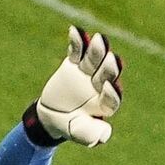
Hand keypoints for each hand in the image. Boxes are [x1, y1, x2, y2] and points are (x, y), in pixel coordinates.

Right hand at [35, 26, 121, 146]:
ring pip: (95, 59)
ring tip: (99, 39)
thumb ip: (90, 134)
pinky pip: (77, 51)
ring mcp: (88, 72)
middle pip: (107, 75)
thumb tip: (105, 134)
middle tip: (111, 59)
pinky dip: (77, 41)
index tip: (108, 88)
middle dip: (109, 67)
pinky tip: (75, 31)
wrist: (52, 116)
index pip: (112, 98)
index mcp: (105, 104)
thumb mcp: (78, 132)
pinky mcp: (75, 63)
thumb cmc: (70, 126)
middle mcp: (101, 85)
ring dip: (98, 50)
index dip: (111, 93)